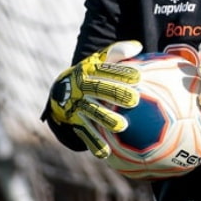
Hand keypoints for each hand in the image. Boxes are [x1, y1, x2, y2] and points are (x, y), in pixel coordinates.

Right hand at [43, 41, 141, 157]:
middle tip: (134, 100)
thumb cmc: (90, 73)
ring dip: (106, 119)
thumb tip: (138, 46)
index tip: (139, 76)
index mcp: (91, 70)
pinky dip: (94, 143)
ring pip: (92, 112)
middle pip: (99, 89)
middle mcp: (83, 87)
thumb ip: (118, 53)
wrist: (61, 91)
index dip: (122, 73)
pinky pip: (85, 133)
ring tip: (122, 126)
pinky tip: (106, 153)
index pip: (107, 69)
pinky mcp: (75, 122)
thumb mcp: (99, 59)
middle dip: (116, 93)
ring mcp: (78, 105)